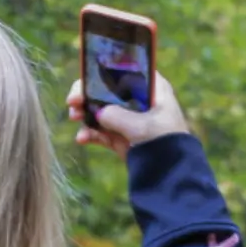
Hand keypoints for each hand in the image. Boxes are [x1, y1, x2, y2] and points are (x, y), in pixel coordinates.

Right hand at [67, 72, 190, 159]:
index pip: (127, 71)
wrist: (173, 175)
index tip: (86, 78)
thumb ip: (117, 116)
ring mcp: (131, 121)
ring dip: (86, 114)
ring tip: (74, 118)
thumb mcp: (142, 126)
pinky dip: (90, 134)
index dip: (105, 72)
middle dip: (88, 95)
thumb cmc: (165, 143)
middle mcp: (141, 102)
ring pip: (102, 112)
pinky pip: (102, 133)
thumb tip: (98, 114)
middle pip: (109, 91)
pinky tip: (81, 138)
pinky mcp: (123, 139)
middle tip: (72, 101)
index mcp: (153, 90)